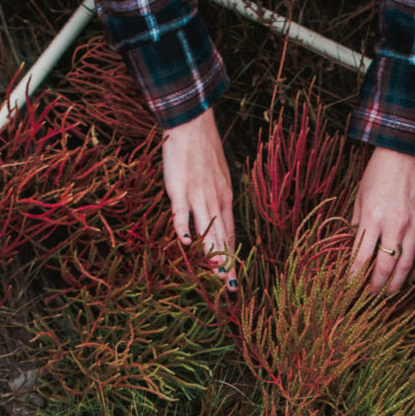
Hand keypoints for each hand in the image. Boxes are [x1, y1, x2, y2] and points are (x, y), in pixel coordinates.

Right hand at [162, 109, 236, 286]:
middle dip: (226, 265)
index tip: (234, 278)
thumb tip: (217, 215)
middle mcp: (215, 201)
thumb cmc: (203, 151)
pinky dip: (183, 228)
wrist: (193, 126)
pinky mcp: (180, 189)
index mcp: (225, 199)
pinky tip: (186, 244)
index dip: (232, 257)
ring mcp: (198, 196)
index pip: (230, 234)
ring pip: (207, 229)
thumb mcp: (218, 178)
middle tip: (230, 288)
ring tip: (217, 275)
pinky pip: (182, 212)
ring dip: (212, 253)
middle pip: (222, 238)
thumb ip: (217, 198)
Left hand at [349, 147, 414, 293]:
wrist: (405, 153)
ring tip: (390, 292)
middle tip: (372, 295)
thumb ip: (359, 224)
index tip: (350, 288)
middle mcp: (394, 224)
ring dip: (398, 282)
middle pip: (386, 266)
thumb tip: (355, 248)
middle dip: (377, 285)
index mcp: (373, 217)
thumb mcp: (360, 197)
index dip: (355, 276)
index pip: (361, 256)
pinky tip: (413, 278)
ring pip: (408, 264)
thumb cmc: (378, 173)